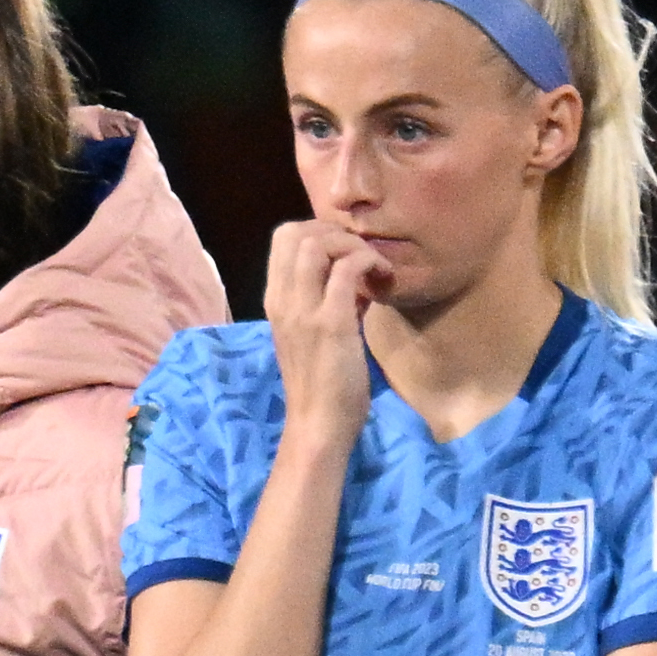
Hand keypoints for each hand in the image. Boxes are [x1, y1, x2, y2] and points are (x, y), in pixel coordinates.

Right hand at [257, 217, 380, 442]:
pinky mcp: (330, 323)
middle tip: (360, 255)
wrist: (317, 423)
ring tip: (371, 266)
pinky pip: (346, 270)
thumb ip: (320, 303)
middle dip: (334, 232)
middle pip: (294, 232)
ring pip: (316, 243)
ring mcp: (303, 310)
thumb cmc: (318, 384)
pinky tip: (382, 279)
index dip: (318, 233)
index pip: (282, 239)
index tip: (345, 254)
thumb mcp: (308, 334)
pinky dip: (368, 263)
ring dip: (351, 245)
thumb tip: (349, 278)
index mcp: (274, 301)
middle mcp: (282, 300)